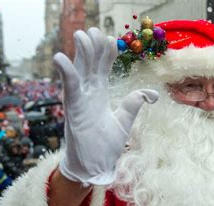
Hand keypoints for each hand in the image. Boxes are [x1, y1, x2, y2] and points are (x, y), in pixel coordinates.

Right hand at [53, 28, 158, 185]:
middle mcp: (87, 95)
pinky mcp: (73, 111)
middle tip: (95, 30)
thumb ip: (134, 103)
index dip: (106, 53)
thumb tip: (152, 94)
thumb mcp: (125, 120)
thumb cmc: (106, 145)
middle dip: (92, 47)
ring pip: (78, 72)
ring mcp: (79, 102)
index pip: (102, 68)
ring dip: (80, 53)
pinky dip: (65, 73)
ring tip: (81, 34)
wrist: (97, 167)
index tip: (112, 39)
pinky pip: (68, 89)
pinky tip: (61, 57)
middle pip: (89, 65)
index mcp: (98, 95)